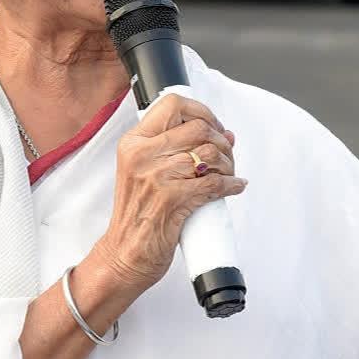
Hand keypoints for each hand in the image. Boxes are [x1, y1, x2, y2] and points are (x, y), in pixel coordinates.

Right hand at [91, 95, 244, 290]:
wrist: (124, 253)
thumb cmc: (137, 214)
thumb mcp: (144, 171)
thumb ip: (177, 149)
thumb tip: (225, 134)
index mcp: (133, 143)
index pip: (172, 105)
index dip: (201, 111)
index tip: (213, 125)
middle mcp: (142, 155)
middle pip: (199, 128)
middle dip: (221, 141)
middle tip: (225, 155)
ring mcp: (156, 177)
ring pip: (210, 154)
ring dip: (228, 165)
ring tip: (228, 174)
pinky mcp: (172, 200)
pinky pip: (215, 184)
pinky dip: (231, 185)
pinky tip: (234, 186)